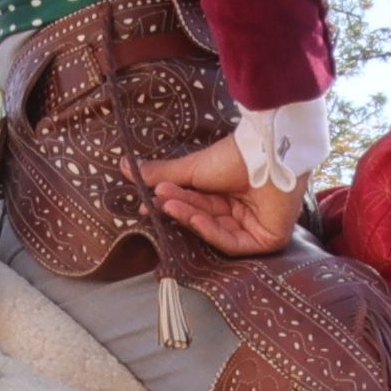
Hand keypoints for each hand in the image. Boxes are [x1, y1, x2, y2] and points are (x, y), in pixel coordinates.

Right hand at [143, 137, 306, 260]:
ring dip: (189, 217)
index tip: (146, 202)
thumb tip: (123, 166)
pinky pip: (232, 242)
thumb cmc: (236, 155)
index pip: (196, 205)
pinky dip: (210, 230)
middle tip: (153, 201)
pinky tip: (193, 216)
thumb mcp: (192, 168)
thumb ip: (162, 174)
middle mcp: (242, 212)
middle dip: (179, 209)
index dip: (172, 204)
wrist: (267, 149)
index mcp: (229, 195)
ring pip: (214, 231)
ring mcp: (255, 228)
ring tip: (167, 202)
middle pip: (204, 219)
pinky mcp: (267, 240)